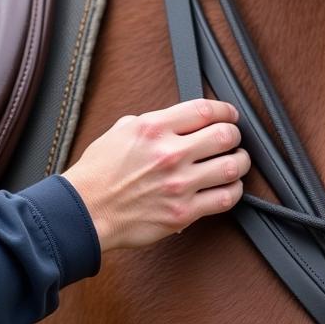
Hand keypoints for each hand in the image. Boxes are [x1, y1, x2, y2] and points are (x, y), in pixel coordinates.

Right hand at [62, 100, 249, 250]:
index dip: (225, 111)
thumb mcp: (119, 132)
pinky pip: (225, 198)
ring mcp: (179, 184)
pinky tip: (229, 187)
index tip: (230, 115)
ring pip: (232, 167)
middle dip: (235, 135)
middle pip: (226, 136)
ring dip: (240, 163)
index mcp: (154, 128)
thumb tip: (174, 120)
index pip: (205, 110)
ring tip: (237, 162)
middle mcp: (170, 154)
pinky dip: (234, 191)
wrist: (84, 212)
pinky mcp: (183, 212)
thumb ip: (150, 121)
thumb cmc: (98, 174)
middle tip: (233, 140)